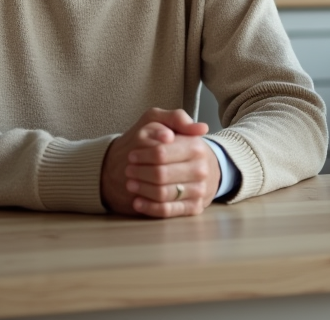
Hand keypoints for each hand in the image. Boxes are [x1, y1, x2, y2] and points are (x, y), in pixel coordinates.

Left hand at [100, 108, 221, 217]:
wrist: (200, 167)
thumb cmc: (180, 145)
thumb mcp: (175, 124)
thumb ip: (176, 118)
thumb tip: (176, 132)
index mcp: (195, 147)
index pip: (161, 153)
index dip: (142, 155)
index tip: (132, 155)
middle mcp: (200, 169)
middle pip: (160, 175)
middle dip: (139, 173)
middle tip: (129, 170)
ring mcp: (199, 190)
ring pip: (163, 194)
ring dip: (142, 189)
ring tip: (131, 183)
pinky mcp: (194, 207)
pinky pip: (168, 211)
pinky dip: (150, 207)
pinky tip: (137, 201)